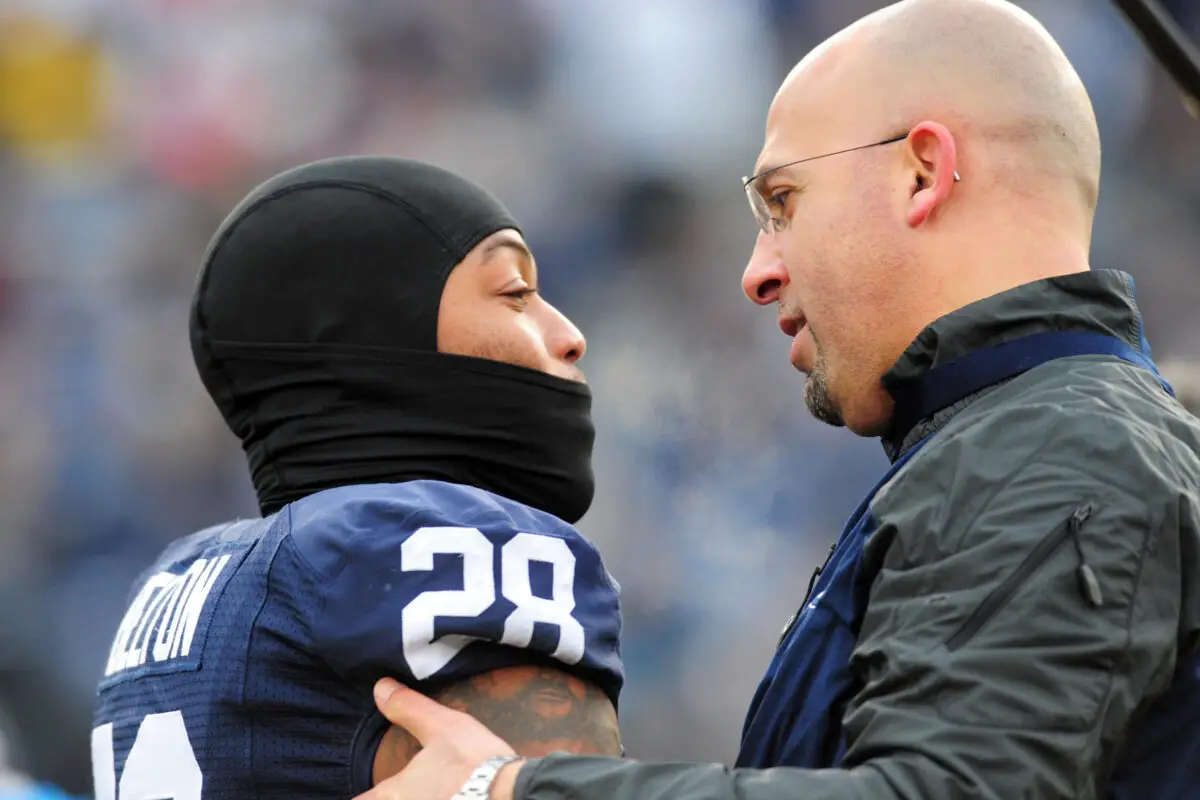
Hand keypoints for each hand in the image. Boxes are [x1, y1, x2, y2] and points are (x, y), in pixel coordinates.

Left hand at [355, 677, 523, 799]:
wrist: (514, 794)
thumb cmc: (474, 762)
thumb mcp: (442, 726)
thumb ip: (409, 709)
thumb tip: (380, 688)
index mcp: (394, 795)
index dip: (358, 796)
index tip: (362, 790)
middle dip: (384, 795)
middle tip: (388, 786)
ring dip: (412, 796)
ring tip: (424, 788)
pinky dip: (437, 799)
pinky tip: (449, 794)